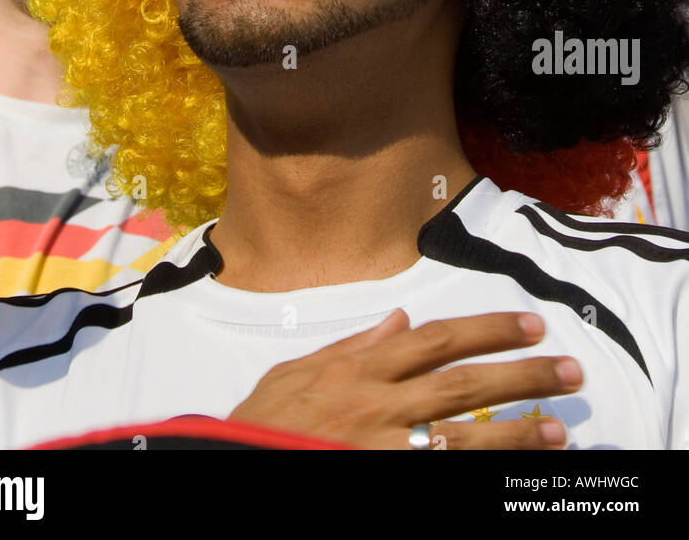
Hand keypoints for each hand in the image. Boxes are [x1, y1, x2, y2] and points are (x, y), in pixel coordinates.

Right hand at [229, 309, 580, 448]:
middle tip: (571, 371)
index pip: (439, 340)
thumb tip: (400, 319)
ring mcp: (385, 450)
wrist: (232, 466)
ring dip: (516, 433)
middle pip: (464, 384)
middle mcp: (380, 406)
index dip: (489, 330)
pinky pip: (443, 479)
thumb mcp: (296, 372)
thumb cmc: (262, 424)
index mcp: (362, 370)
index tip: (531, 324)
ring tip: (559, 429)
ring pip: (464, 438)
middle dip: (522, 375)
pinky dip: (479, 476)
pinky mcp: (387, 484)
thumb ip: (353, 346)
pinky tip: (512, 478)